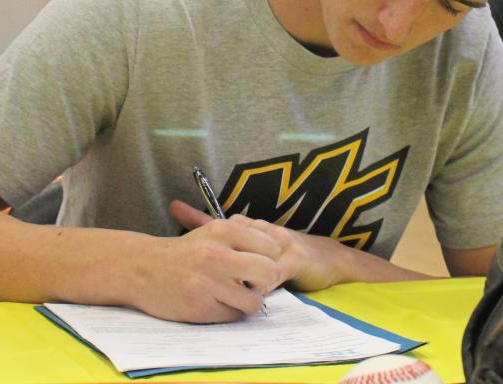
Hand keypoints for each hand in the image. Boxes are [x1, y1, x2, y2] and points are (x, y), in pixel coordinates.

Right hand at [131, 203, 284, 322]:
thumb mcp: (212, 232)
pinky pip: (234, 316)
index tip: (258, 263)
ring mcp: (208, 283)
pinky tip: (217, 302)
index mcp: (223, 230)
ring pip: (255, 300)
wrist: (143, 268)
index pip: (271, 247)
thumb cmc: (185, 251)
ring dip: (248, 301)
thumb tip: (280, 250)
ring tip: (234, 294)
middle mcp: (217, 255)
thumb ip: (244, 237)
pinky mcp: (201, 307)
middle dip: (265, 280)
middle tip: (252, 282)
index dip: (269, 258)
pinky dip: (231, 312)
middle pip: (269, 272)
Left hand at [169, 201, 347, 292]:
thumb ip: (225, 238)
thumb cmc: (287, 256)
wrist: (328, 259)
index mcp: (251, 227)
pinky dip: (261, 284)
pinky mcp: (295, 259)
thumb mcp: (254, 247)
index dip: (195, 219)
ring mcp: (280, 243)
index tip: (173, 209)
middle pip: (234, 239)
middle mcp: (263, 230)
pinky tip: (254, 293)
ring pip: (252, 257)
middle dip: (214, 255)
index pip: (220, 223)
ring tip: (226, 288)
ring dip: (239, 274)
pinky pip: (273, 273)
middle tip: (196, 268)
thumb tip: (184, 215)